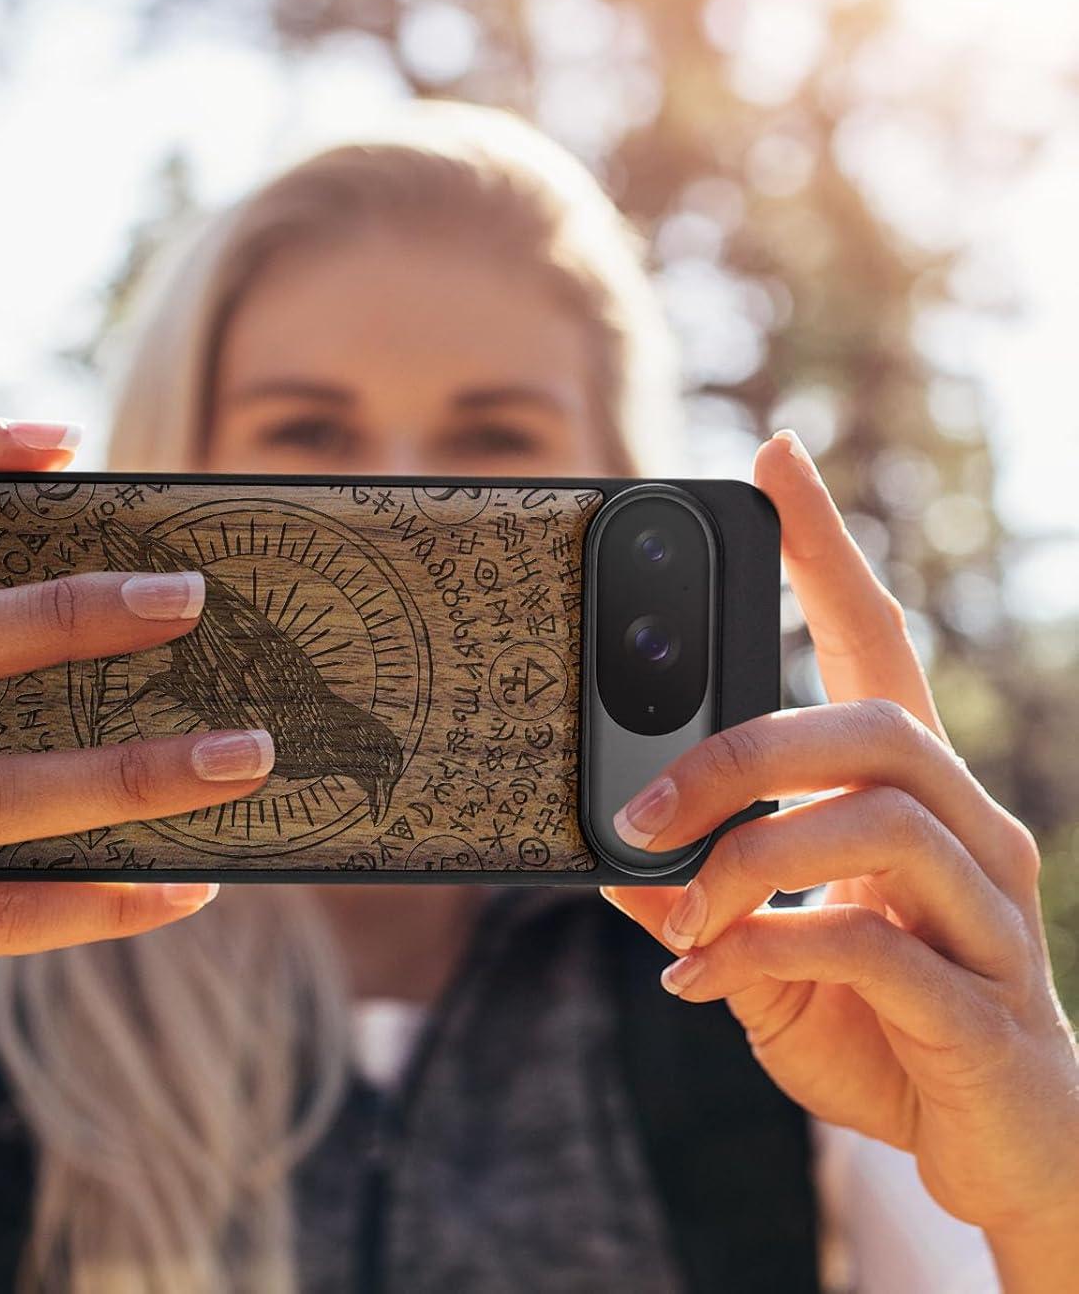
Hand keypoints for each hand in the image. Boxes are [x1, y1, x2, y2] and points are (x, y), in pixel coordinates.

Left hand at [602, 431, 1078, 1277]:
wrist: (1002, 1154)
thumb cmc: (883, 1029)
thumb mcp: (768, 953)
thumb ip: (703, 901)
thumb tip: (612, 863)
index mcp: (913, 798)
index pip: (877, 642)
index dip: (827, 549)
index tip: (773, 460)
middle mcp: (970, 832)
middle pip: (871, 726)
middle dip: (740, 754)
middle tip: (640, 807)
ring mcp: (991, 916)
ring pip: (877, 822)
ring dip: (748, 859)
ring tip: (679, 914)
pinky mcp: (984, 1006)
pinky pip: (872, 944)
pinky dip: (767, 950)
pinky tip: (707, 981)